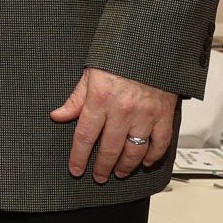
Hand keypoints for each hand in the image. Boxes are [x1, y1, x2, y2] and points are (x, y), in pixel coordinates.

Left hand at [50, 67, 176, 182]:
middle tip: (98, 177)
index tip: (75, 169)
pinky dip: (152, 157)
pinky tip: (144, 163)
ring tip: (118, 173)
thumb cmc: (119, 58)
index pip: (84, 136)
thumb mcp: (90, 74)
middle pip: (109, 148)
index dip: (78, 156)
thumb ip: (76, 99)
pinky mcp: (164, 114)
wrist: (151, 45)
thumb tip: (58, 116)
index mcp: (100, 99)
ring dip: (125, 166)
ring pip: (134, 151)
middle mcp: (122, 109)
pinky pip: (160, 143)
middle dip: (101, 167)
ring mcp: (145, 114)